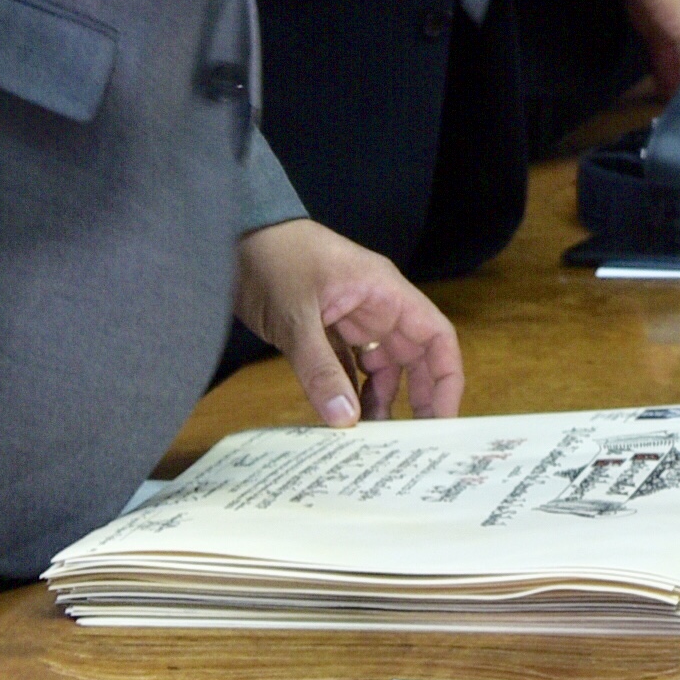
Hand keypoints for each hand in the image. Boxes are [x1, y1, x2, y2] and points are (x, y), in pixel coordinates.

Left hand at [234, 219, 462, 425]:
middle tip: (411, 442)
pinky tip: (340, 418)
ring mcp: (350, 320)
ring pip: (379, 367)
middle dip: (416, 397)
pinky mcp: (324, 330)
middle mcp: (376, 308)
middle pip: (413, 357)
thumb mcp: (297, 316)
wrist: (233, 236)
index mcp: (385, 293)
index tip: (442, 419)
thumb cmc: (274, 259)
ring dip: (378, 400)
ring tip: (369, 438)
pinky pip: (347, 367)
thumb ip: (320, 368)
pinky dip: (347, 392)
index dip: (446, 377)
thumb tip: (344, 421)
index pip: (435, 335)